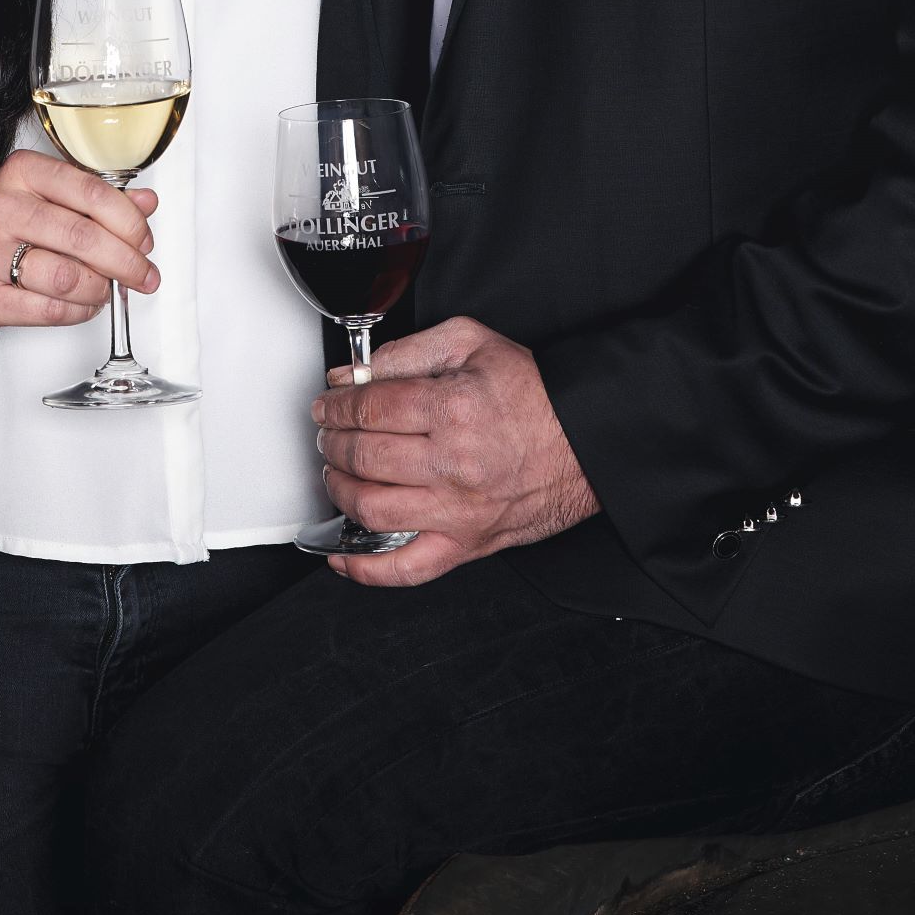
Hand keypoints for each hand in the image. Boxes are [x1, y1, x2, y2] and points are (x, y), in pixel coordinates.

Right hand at [0, 149, 157, 331]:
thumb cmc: (9, 227)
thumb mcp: (51, 199)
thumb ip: (98, 199)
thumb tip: (146, 203)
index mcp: (21, 173)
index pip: (91, 192)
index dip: (129, 221)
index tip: (144, 240)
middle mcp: (0, 208)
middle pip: (83, 236)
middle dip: (126, 261)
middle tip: (143, 274)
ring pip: (68, 277)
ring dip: (101, 288)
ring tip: (108, 289)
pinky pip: (50, 310)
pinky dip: (80, 311)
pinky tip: (86, 304)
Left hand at [310, 317, 597, 586]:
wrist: (585, 440)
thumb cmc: (535, 395)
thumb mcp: (472, 344)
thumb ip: (409, 351)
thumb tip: (356, 375)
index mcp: (454, 409)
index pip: (369, 409)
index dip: (337, 405)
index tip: (328, 404)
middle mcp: (453, 464)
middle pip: (364, 456)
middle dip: (333, 441)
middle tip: (329, 433)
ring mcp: (457, 511)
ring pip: (371, 509)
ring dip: (339, 489)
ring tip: (337, 472)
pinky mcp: (466, 545)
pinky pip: (406, 570)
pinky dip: (366, 569)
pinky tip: (343, 556)